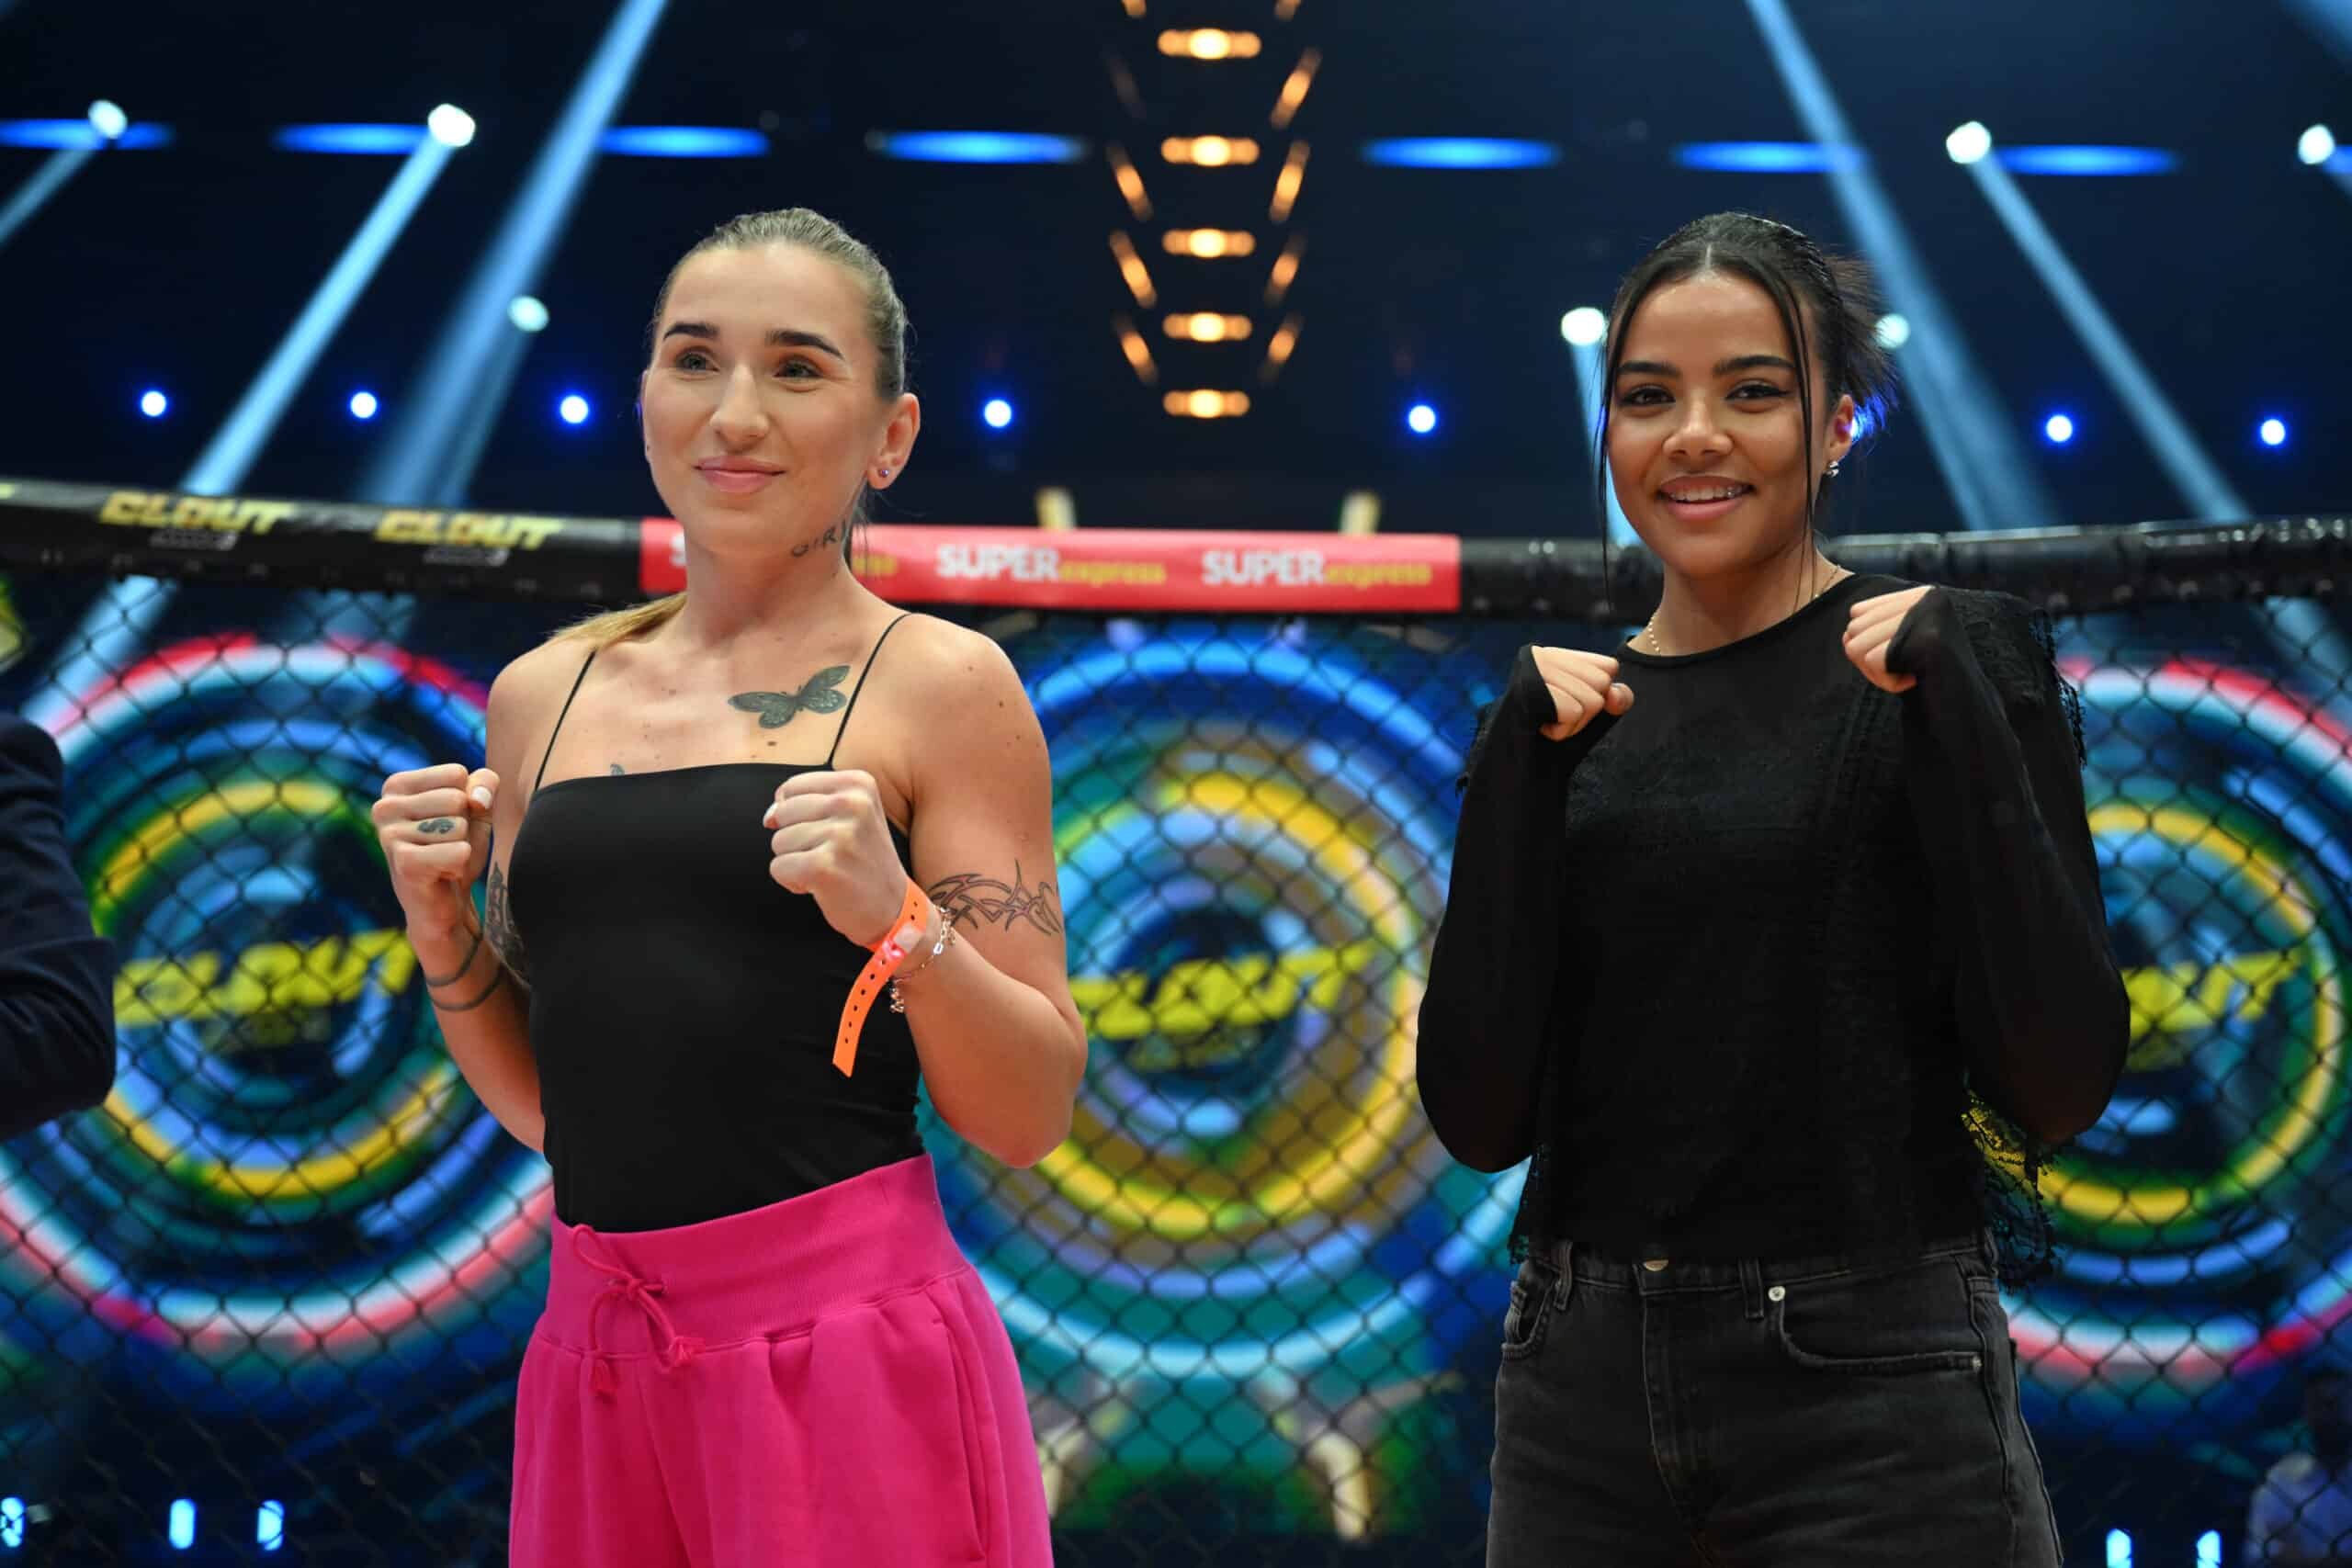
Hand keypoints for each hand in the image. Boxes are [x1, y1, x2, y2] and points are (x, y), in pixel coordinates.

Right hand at [373, 764, 496, 930]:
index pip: (456, 774)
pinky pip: (459, 851)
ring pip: (459, 826)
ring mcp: (389, 835)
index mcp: (396, 785)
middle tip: (446, 845)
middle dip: (464, 825)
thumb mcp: (476, 807)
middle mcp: (384, 806)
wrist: (444, 901)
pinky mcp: (403, 863)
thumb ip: (484, 783)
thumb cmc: (456, 846)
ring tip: (443, 859)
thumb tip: (477, 799)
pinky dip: (461, 865)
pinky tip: (442, 873)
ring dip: (461, 846)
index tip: (449, 821)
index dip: (467, 800)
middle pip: (457, 799)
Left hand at [762, 770, 910, 945]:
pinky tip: (822, 884)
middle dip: (796, 839)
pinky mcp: (823, 866)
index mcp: (859, 784)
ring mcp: (839, 835)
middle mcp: (852, 804)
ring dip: (796, 861)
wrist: (893, 907)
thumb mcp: (852, 815)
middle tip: (831, 854)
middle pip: (783, 813)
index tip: (828, 832)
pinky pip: (778, 867)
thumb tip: (769, 816)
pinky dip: (793, 881)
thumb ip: (807, 802)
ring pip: (778, 841)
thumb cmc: (864, 860)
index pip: (792, 788)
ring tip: (829, 868)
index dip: (797, 815)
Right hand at [1529, 647, 1633, 740]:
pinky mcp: (1528, 689)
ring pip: (1593, 700)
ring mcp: (1531, 669)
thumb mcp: (1590, 714)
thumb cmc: (1549, 741)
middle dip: (1587, 713)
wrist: (1514, 771)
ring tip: (1546, 724)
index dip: (1597, 696)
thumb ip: (1614, 697)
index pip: (1609, 668)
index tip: (1565, 706)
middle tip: (1554, 719)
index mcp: (1551, 653)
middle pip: (1603, 683)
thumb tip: (1614, 694)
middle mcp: (1539, 653)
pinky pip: (1575, 712)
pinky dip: (1563, 731)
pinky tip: (1540, 729)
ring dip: (1574, 724)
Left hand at [1844, 586, 1936, 693]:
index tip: (1901, 656)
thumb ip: (1870, 629)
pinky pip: (1872, 661)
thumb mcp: (1898, 644)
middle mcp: (1929, 597)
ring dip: (1879, 673)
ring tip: (1911, 675)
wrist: (1966, 711)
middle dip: (1871, 661)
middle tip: (1907, 670)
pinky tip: (1916, 681)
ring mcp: (1930, 616)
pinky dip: (1887, 682)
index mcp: (1923, 593)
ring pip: (1857, 645)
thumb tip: (1846, 635)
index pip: (1857, 612)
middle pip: (1854, 628)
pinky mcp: (1928, 640)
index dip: (1868, 644)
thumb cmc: (1928, 679)